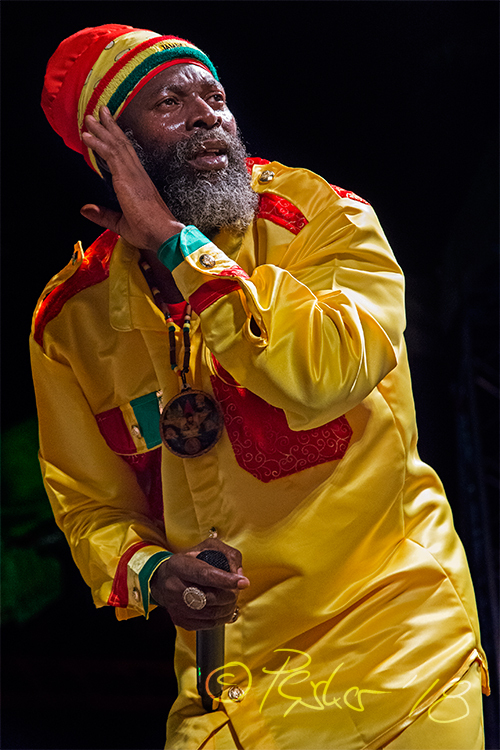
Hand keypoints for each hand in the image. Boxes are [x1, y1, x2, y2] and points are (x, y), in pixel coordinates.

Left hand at [80, 106, 184, 249]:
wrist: (163, 235)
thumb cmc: (149, 232)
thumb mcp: (120, 224)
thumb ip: (102, 215)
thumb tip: (85, 209)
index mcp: (139, 184)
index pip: (126, 157)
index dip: (116, 141)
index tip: (108, 128)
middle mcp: (138, 175)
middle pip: (122, 145)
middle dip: (110, 127)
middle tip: (100, 112)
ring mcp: (133, 174)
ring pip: (116, 145)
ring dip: (102, 129)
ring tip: (90, 117)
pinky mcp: (127, 178)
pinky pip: (111, 155)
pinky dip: (98, 143)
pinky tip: (87, 135)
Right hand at [150, 537, 249, 630]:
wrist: (162, 580)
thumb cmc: (189, 561)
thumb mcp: (207, 548)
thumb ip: (227, 555)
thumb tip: (239, 573)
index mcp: (180, 565)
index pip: (204, 574)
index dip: (226, 580)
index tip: (243, 582)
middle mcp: (174, 587)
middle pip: (210, 597)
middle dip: (231, 594)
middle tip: (237, 588)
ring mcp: (176, 606)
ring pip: (212, 614)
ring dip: (229, 607)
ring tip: (232, 598)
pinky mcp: (181, 620)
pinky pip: (208, 624)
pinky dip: (222, 617)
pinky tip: (223, 607)